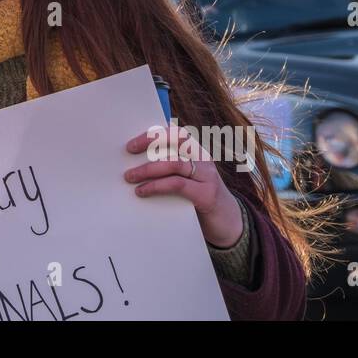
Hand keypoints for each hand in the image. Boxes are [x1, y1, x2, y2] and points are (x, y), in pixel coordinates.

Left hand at [124, 124, 243, 247]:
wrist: (229, 224)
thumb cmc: (199, 199)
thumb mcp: (186, 179)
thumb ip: (170, 169)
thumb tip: (135, 163)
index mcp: (197, 152)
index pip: (176, 133)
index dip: (154, 134)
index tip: (132, 144)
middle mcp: (204, 159)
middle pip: (177, 140)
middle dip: (150, 142)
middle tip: (128, 152)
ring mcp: (208, 176)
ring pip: (174, 163)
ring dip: (148, 169)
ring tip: (130, 177)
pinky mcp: (207, 195)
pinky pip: (177, 184)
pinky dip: (156, 186)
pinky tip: (142, 191)